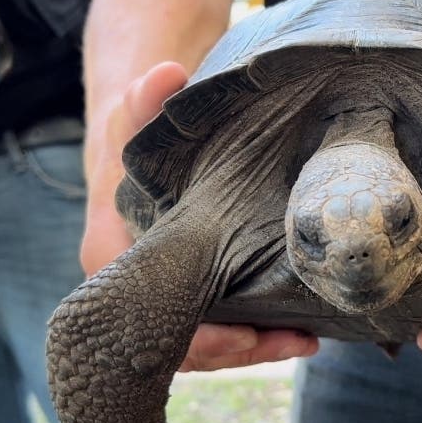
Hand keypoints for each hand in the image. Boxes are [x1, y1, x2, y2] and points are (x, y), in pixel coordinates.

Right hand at [81, 62, 317, 371]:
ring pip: (207, 345)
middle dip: (241, 349)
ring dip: (258, 348)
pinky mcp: (191, 296)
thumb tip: (166, 73)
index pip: (152, 316)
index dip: (200, 336)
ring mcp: (163, 297)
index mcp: (113, 257)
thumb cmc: (133, 140)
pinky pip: (221, 328)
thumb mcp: (135, 117)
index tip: (246, 335)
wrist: (134, 150)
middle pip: (186, 343)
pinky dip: (257, 334)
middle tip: (295, 342)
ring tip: (308, 341)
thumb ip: (145, 101)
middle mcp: (133, 289)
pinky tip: (301, 330)